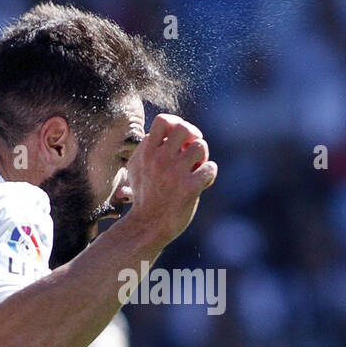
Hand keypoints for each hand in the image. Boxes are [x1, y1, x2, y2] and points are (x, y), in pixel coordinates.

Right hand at [122, 114, 216, 246]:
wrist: (147, 226)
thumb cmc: (143, 196)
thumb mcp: (135, 168)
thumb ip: (146, 148)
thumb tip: (159, 132)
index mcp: (146, 152)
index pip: (164, 120)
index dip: (177, 124)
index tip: (179, 139)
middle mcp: (160, 159)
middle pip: (185, 129)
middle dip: (193, 137)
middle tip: (191, 151)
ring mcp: (175, 174)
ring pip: (200, 146)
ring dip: (202, 156)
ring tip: (196, 168)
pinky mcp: (189, 188)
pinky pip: (210, 168)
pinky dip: (209, 174)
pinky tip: (202, 183)